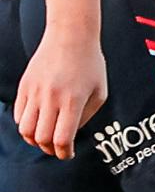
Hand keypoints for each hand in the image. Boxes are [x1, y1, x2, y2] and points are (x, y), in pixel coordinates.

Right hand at [13, 32, 103, 161]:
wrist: (70, 36)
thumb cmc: (91, 65)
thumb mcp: (99, 92)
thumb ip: (86, 116)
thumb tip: (71, 135)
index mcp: (73, 101)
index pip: (62, 138)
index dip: (64, 153)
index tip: (67, 155)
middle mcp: (51, 98)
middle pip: (41, 138)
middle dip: (50, 149)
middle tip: (57, 149)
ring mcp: (34, 92)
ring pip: (25, 129)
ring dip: (34, 140)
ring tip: (45, 138)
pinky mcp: (24, 87)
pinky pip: (18, 115)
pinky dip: (26, 125)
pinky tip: (37, 122)